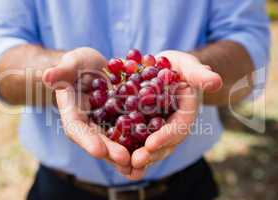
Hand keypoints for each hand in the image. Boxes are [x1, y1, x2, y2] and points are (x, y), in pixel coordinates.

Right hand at [42, 47, 131, 174]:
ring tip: (141, 163)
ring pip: (115, 141)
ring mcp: (106, 124)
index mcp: (73, 113)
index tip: (98, 151)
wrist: (94, 68)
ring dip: (127, 153)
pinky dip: (140, 140)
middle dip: (111, 152)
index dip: (87, 140)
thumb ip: (61, 72)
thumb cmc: (78, 65)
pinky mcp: (121, 120)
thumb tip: (47, 76)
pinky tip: (153, 147)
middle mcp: (89, 124)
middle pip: (98, 140)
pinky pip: (130, 131)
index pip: (76, 129)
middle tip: (125, 161)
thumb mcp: (71, 64)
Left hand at [126, 51, 222, 179]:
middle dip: (151, 153)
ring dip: (139, 158)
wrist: (165, 69)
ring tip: (125, 168)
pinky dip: (127, 150)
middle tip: (136, 161)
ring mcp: (158, 129)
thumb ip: (199, 74)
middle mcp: (173, 125)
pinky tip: (115, 159)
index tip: (151, 143)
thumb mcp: (188, 66)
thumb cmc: (179, 67)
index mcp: (186, 113)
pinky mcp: (143, 127)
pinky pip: (136, 140)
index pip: (179, 127)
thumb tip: (215, 81)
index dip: (166, 136)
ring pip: (150, 147)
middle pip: (164, 143)